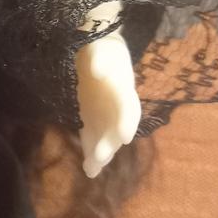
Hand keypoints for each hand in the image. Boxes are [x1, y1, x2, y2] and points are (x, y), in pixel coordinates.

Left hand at [75, 31, 140, 177]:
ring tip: (91, 169)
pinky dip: (91, 152)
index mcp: (123, 86)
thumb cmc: (101, 47)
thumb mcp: (100, 48)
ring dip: (101, 154)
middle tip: (100, 157)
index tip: (125, 137)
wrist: (97, 49)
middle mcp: (118, 105)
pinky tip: (88, 169)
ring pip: (107, 138)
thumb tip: (97, 70)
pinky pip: (93, 137)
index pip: (129, 106)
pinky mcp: (93, 119)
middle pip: (117, 128)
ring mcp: (107, 114)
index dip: (127, 122)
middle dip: (110, 143)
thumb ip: (99, 59)